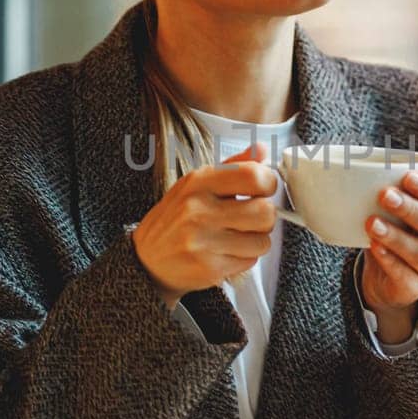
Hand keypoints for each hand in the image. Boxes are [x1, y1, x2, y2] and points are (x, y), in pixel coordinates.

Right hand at [131, 142, 278, 307]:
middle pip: (265, 212)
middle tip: (252, 217)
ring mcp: (203, 241)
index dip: (268, 183)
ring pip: (262, 240)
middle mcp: (199, 210)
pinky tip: (227, 251)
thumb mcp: (198, 184)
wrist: (149, 259)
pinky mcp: (209, 268)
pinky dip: (245, 257)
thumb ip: (233, 166)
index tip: (263, 189)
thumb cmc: (177, 218)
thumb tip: (262, 150)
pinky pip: (250, 260)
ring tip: (237, 235)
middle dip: (266, 216)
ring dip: (256, 240)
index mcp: (199, 182)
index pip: (253, 176)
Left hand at [360, 148, 417, 320]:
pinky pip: (405, 275)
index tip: (407, 176)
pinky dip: (389, 260)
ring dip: (396, 236)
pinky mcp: (415, 287)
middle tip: (384, 195)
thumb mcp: (407, 201)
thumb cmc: (398, 227)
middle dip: (411, 209)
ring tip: (371, 223)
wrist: (385, 273)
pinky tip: (374, 247)